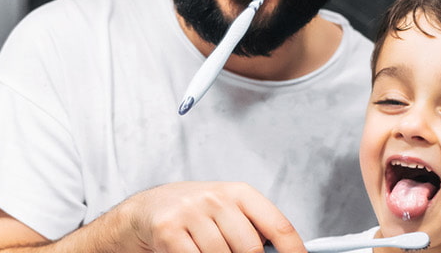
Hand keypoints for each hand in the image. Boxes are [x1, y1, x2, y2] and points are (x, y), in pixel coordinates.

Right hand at [119, 182, 304, 252]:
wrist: (146, 211)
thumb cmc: (194, 215)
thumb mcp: (226, 213)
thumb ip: (252, 231)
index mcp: (239, 193)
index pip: (278, 225)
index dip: (294, 251)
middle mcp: (216, 198)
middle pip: (251, 249)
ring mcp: (191, 212)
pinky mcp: (169, 229)